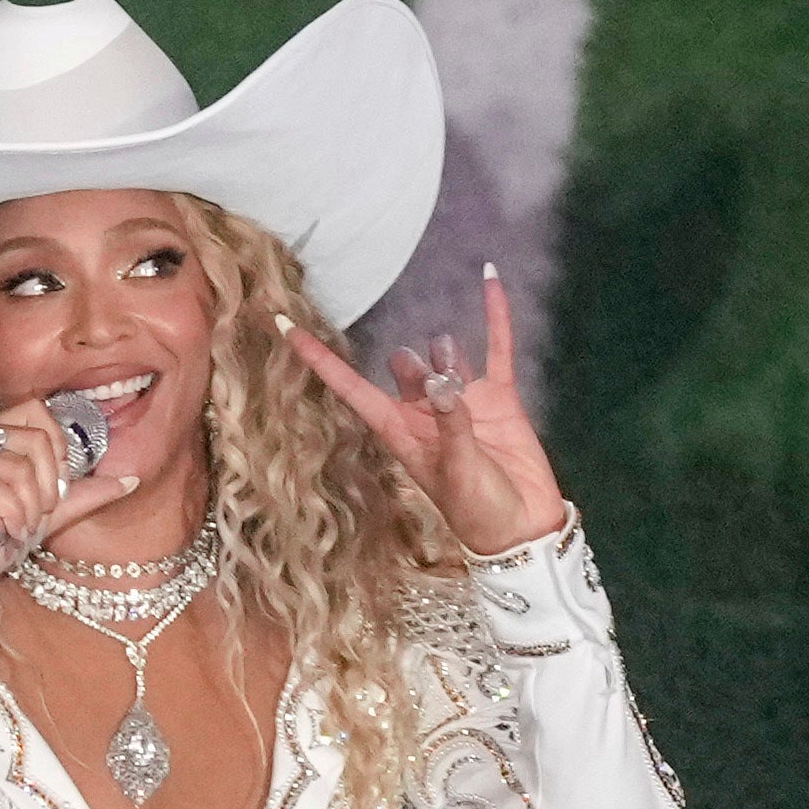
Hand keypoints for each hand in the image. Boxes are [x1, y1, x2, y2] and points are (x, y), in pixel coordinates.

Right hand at [0, 395, 136, 552]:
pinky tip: (5, 531)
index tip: (55, 491)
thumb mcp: (41, 516)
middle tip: (36, 517)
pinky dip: (9, 513)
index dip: (58, 450)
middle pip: (34, 439)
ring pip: (18, 466)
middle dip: (47, 487)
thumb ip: (82, 496)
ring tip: (17, 529)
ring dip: (28, 509)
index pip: (39, 412)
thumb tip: (131, 480)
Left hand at [274, 265, 565, 555]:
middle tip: (425, 373)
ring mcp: (461, 403)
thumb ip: (450, 426)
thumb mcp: (458, 472)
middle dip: (409, 364)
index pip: (351, 388)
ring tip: (453, 369)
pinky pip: (495, 349)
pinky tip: (489, 280)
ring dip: (446, 355)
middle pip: (400, 370)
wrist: (522, 529)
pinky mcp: (498, 399)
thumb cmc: (478, 511)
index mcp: (398, 433)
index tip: (285, 326)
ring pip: (443, 357)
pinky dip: (495, 317)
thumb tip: (442, 381)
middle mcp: (423, 414)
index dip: (318, 360)